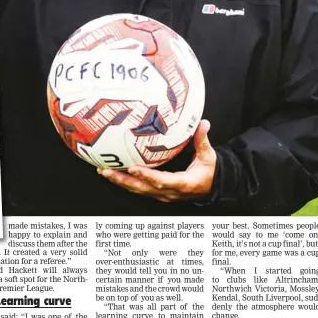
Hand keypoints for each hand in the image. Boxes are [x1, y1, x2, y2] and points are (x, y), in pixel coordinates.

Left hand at [97, 120, 215, 202]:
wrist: (214, 187)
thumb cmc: (211, 171)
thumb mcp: (209, 156)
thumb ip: (202, 139)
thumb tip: (203, 123)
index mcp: (183, 184)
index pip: (163, 181)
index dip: (148, 176)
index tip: (133, 168)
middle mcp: (170, 192)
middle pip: (143, 188)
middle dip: (123, 180)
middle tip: (106, 170)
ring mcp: (163, 195)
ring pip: (139, 190)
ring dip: (120, 182)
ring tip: (103, 171)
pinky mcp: (158, 193)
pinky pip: (140, 189)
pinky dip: (125, 183)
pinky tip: (112, 174)